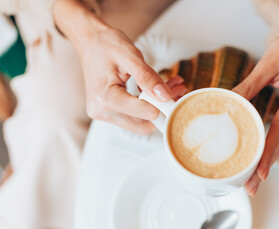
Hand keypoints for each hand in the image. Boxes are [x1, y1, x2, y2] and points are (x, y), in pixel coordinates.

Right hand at [53, 0, 183, 133]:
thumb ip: (148, 77)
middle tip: (176, 91)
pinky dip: (148, 106)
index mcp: (105, 97)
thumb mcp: (130, 55)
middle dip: (162, 110)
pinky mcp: (108, 112)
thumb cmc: (105, 45)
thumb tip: (164, 95)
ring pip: (140, 122)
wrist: (90, 42)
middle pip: (142, 125)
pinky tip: (157, 91)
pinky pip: (133, 116)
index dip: (163, 106)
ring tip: (170, 87)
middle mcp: (101, 111)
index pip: (143, 114)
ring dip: (157, 108)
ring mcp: (104, 114)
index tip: (176, 94)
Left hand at [233, 37, 278, 195]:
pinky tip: (263, 158)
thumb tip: (228, 101)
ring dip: (270, 160)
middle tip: (252, 187)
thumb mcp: (266, 64)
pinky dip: (274, 147)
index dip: (269, 152)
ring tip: (254, 179)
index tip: (260, 173)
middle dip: (267, 166)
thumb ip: (248, 84)